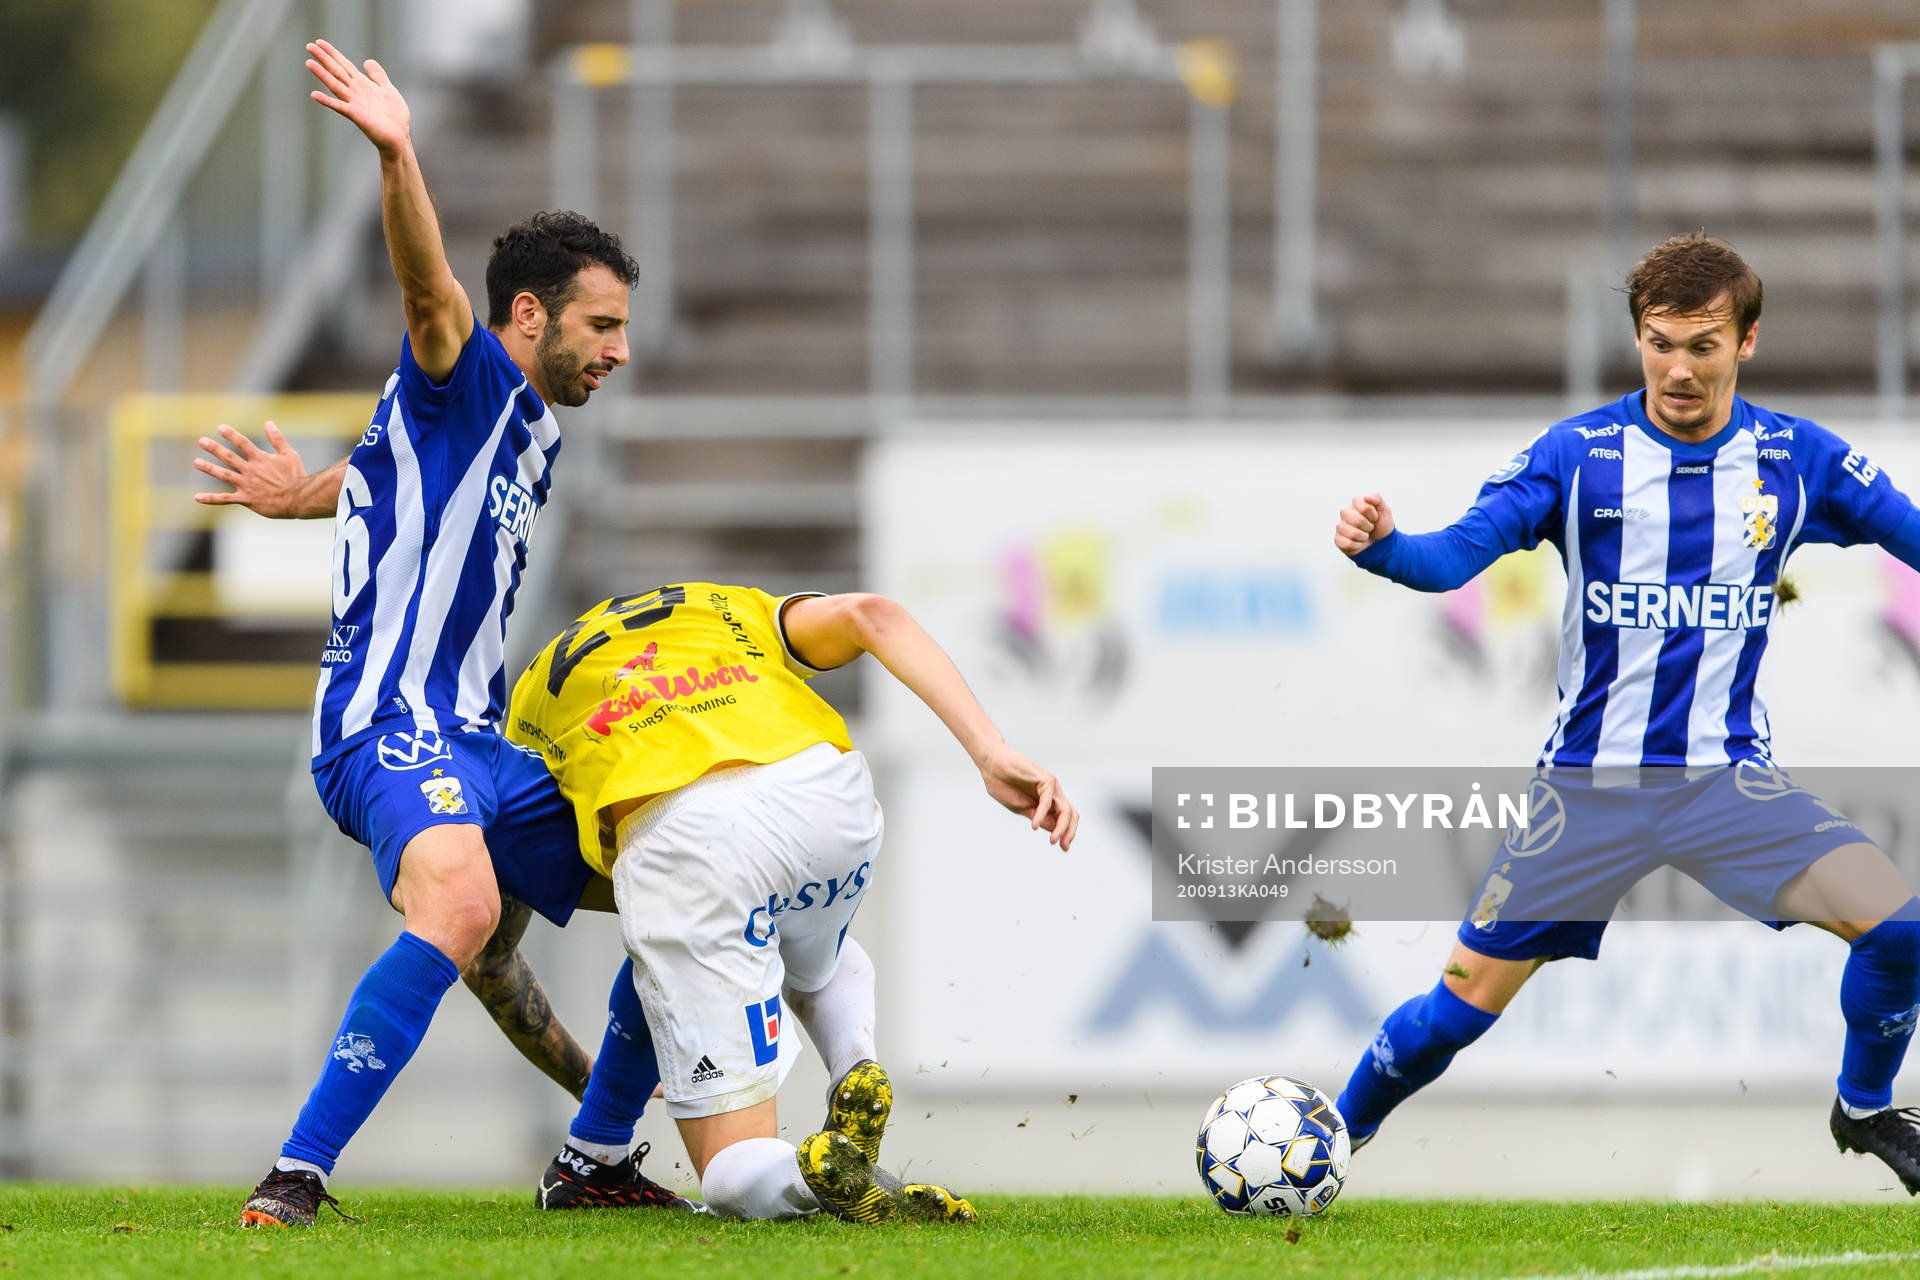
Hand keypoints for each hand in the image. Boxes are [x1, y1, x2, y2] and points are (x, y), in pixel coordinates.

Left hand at [193, 422, 310, 517]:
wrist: (299, 499)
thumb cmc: (297, 477)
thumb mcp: (290, 455)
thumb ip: (278, 439)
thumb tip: (268, 423)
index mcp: (261, 459)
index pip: (243, 444)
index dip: (231, 435)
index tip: (220, 428)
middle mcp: (251, 471)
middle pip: (229, 457)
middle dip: (215, 448)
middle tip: (202, 441)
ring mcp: (247, 485)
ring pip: (224, 475)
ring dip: (209, 468)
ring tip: (196, 462)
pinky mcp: (247, 499)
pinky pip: (225, 499)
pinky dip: (211, 499)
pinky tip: (197, 497)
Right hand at [307, 39, 410, 154]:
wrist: (400, 137)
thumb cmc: (395, 117)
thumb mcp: (388, 90)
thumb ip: (378, 76)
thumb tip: (367, 61)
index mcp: (362, 85)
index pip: (344, 65)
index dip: (333, 54)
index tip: (319, 42)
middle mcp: (355, 92)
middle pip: (336, 72)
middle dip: (324, 59)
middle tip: (309, 46)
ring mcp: (354, 104)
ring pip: (335, 85)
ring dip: (322, 75)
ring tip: (309, 63)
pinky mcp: (357, 116)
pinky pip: (340, 107)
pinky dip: (327, 101)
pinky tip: (315, 95)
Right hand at [977, 744, 1078, 850]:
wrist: (992, 765)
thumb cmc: (1003, 784)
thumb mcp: (1022, 808)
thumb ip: (1038, 817)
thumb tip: (1054, 830)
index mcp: (1047, 802)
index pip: (1063, 819)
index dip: (1066, 834)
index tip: (1063, 848)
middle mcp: (1052, 794)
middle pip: (1070, 815)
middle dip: (1069, 832)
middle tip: (1062, 847)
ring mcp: (1051, 786)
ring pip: (1066, 809)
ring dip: (1061, 827)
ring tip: (1052, 841)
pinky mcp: (1045, 779)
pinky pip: (1048, 800)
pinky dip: (1043, 814)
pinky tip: (1034, 825)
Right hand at [1334, 492, 1394, 554]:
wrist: (1380, 542)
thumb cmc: (1381, 524)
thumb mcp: (1384, 510)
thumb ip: (1377, 498)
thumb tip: (1366, 497)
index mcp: (1356, 503)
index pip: (1363, 507)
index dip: (1373, 515)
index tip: (1375, 518)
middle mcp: (1345, 512)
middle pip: (1357, 520)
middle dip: (1368, 526)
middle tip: (1370, 527)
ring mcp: (1340, 526)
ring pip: (1352, 533)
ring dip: (1364, 537)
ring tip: (1365, 535)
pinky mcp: (1338, 539)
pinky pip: (1348, 543)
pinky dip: (1358, 545)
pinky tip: (1359, 542)